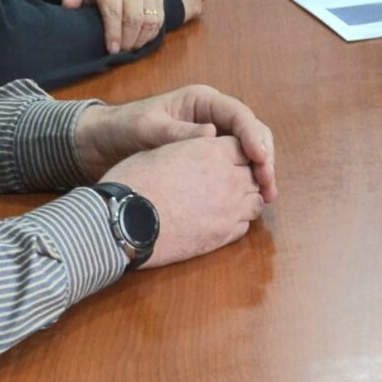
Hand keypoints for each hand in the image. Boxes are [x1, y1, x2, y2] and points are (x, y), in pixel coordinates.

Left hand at [61, 0, 171, 52]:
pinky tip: (140, 40)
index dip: (114, 33)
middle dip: (128, 40)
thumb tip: (69, 5)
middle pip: (134, 18)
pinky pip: (159, 19)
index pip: (114, 11)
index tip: (112, 50)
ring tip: (130, 48)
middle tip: (120, 52)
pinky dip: (151, 34)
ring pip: (150, 20)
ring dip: (140, 39)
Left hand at [74, 85, 277, 200]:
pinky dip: (248, 181)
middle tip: (268, 183)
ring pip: (250, 152)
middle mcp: (215, 118)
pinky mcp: (210, 159)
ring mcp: (215, 139)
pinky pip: (237, 167)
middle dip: (265, 157)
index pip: (239, 114)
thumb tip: (212, 135)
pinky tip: (253, 199)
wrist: (104, 144)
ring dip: (262, 172)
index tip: (260, 158)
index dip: (253, 136)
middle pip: (252, 133)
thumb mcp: (147, 127)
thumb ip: (177, 131)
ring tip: (268, 196)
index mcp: (203, 102)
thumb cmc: (124, 127)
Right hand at [101, 135, 266, 266]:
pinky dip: (239, 221)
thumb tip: (191, 152)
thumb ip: (187, 149)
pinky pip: (245, 225)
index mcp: (213, 151)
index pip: (242, 146)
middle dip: (243, 174)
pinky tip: (222, 220)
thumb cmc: (134, 182)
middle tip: (227, 181)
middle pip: (253, 173)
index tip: (226, 158)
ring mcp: (231, 209)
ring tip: (227, 201)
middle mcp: (229, 177)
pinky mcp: (224, 235)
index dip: (234, 151)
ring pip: (256, 200)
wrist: (125, 221)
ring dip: (246, 198)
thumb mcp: (159, 152)